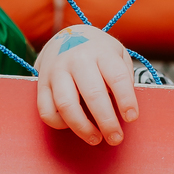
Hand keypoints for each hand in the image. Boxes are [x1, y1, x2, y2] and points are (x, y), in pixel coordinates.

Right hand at [36, 24, 138, 144]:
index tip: (131, 118)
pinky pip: (46, 110)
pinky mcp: (41, 83)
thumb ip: (124, 76)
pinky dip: (60, 124)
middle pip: (92, 94)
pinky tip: (73, 126)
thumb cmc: (98, 52)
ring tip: (96, 138)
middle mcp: (77, 59)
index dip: (126, 100)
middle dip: (106, 121)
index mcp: (101, 52)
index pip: (117, 77)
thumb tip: (124, 107)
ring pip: (66, 105)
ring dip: (83, 127)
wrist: (67, 35)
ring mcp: (56, 71)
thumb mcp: (118, 54)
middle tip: (116, 138)